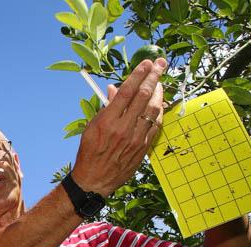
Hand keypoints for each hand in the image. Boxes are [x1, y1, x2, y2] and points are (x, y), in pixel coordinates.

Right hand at [71, 57, 166, 195]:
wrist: (94, 180)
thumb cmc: (90, 152)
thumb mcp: (91, 127)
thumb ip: (105, 108)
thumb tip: (114, 89)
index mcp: (108, 121)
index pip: (127, 91)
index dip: (139, 74)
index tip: (146, 63)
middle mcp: (124, 128)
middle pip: (144, 96)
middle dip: (154, 77)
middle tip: (160, 64)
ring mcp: (136, 138)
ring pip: (153, 109)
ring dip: (159, 92)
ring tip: (160, 81)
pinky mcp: (143, 147)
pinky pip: (155, 125)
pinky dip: (159, 111)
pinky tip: (159, 103)